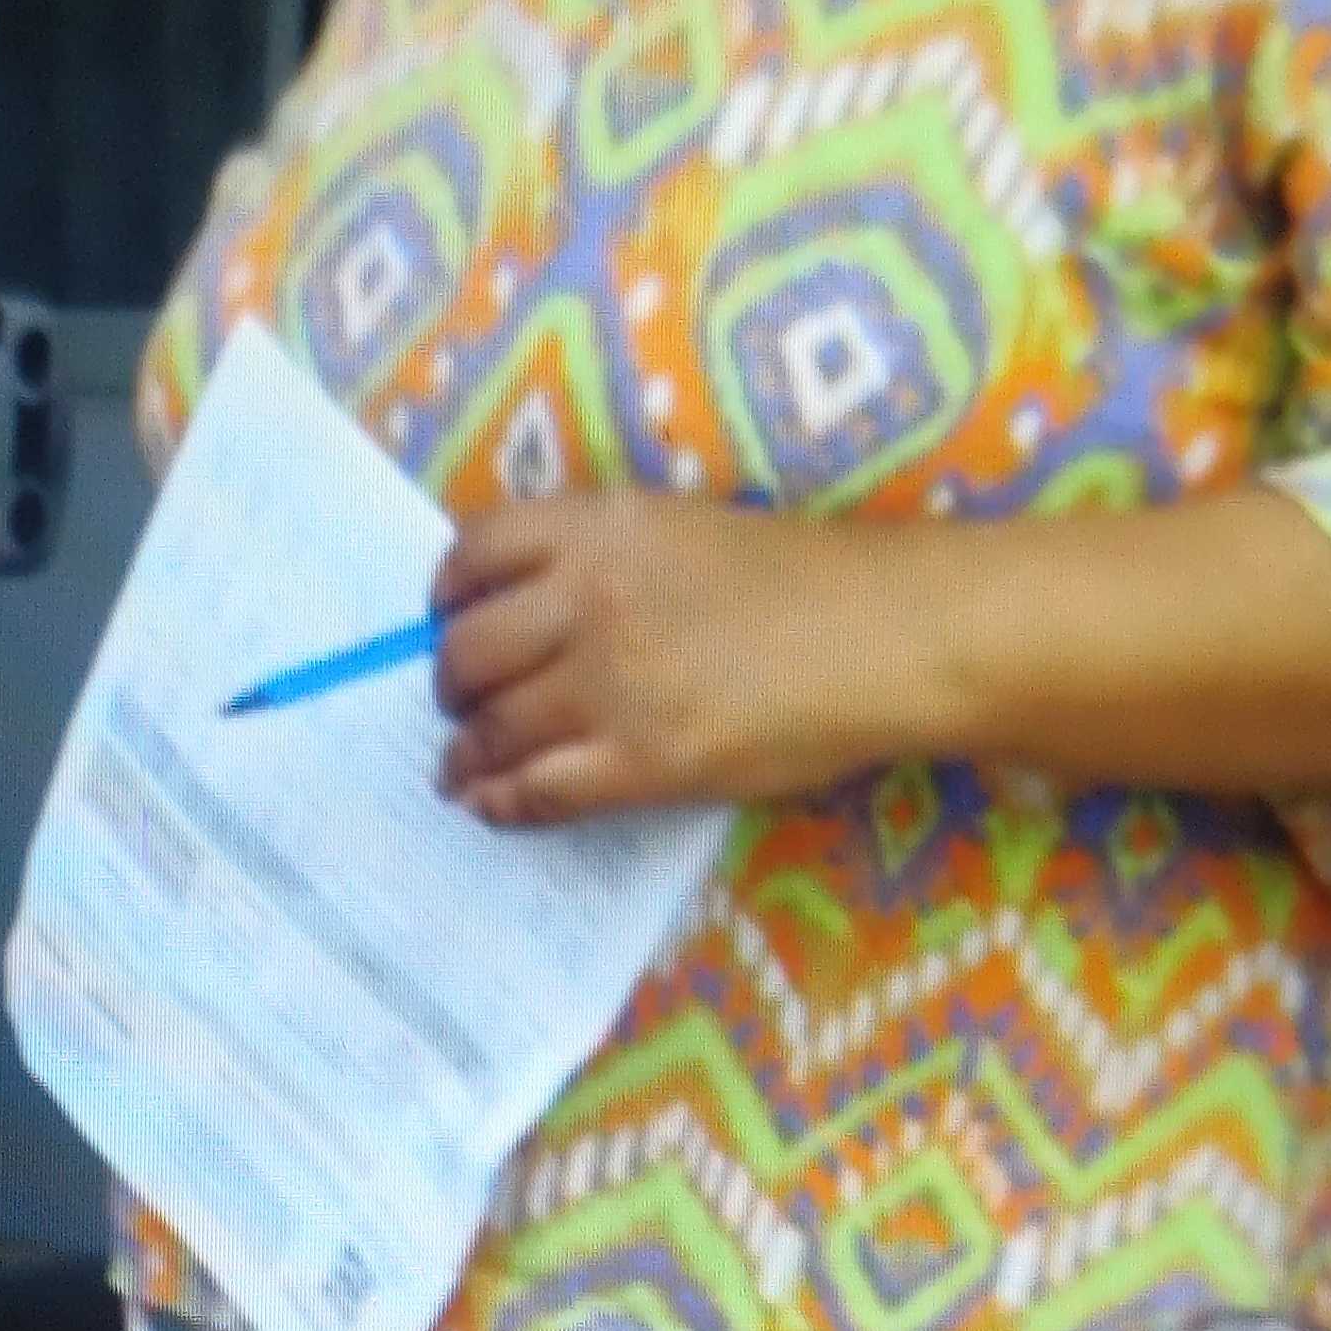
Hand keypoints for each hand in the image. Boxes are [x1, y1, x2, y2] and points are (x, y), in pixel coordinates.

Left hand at [431, 489, 901, 824]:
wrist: (882, 634)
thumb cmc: (801, 578)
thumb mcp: (683, 528)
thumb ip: (604, 555)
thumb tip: (536, 602)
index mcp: (600, 527)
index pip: (474, 551)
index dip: (447, 594)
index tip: (449, 617)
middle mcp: (587, 600)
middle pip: (466, 651)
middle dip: (449, 684)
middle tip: (457, 703)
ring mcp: (609, 686)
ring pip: (491, 728)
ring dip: (465, 752)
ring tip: (462, 766)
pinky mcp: (638, 762)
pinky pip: (534, 791)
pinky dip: (499, 801)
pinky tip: (492, 803)